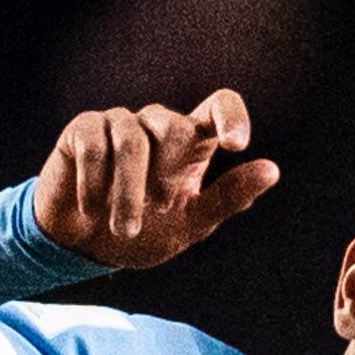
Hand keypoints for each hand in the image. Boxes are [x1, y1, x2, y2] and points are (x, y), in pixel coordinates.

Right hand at [31, 91, 279, 273]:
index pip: (219, 106)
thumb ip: (228, 198)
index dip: (230, 117)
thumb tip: (271, 170)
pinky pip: (94, 148)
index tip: (236, 144)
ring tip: (125, 228)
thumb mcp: (191, 224)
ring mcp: (119, 123)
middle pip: (175, 127)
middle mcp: (157, 125)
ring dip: (129, 193)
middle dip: (168, 175)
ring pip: (132, 141)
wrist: (83, 247)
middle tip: (159, 207)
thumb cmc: (142, 232)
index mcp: (191, 143)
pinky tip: (92, 210)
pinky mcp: (83, 130)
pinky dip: (95, 186)